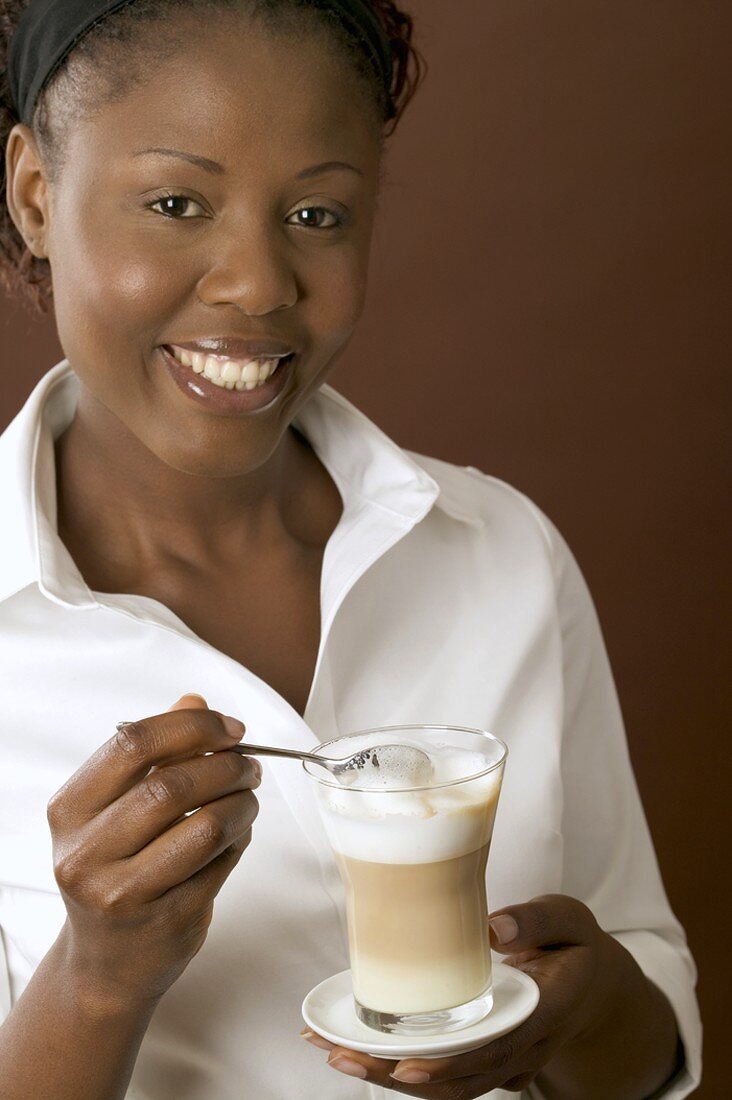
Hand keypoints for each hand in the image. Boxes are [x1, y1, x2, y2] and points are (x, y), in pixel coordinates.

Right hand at [48, 694, 260, 1011]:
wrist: (105, 963)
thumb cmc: (115, 870)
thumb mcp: (117, 808)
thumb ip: (156, 753)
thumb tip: (195, 700)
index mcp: (71, 810)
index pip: (133, 743)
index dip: (193, 727)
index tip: (230, 728)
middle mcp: (86, 852)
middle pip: (173, 785)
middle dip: (227, 766)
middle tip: (250, 765)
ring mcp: (123, 893)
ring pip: (206, 827)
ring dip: (242, 803)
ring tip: (249, 798)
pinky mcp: (164, 922)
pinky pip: (220, 865)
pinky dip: (240, 840)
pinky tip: (237, 833)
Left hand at [301, 894, 630, 1096]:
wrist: (596, 988)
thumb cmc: (575, 946)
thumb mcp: (571, 919)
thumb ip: (538, 918)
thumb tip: (495, 927)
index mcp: (546, 1010)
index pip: (496, 1046)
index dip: (451, 1062)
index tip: (407, 1065)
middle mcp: (525, 1046)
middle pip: (462, 1076)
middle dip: (400, 1074)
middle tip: (344, 1056)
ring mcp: (508, 1060)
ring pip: (450, 1085)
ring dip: (392, 1078)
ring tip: (338, 1054)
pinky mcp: (490, 1059)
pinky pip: (448, 1075)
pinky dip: (403, 1070)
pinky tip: (360, 1050)